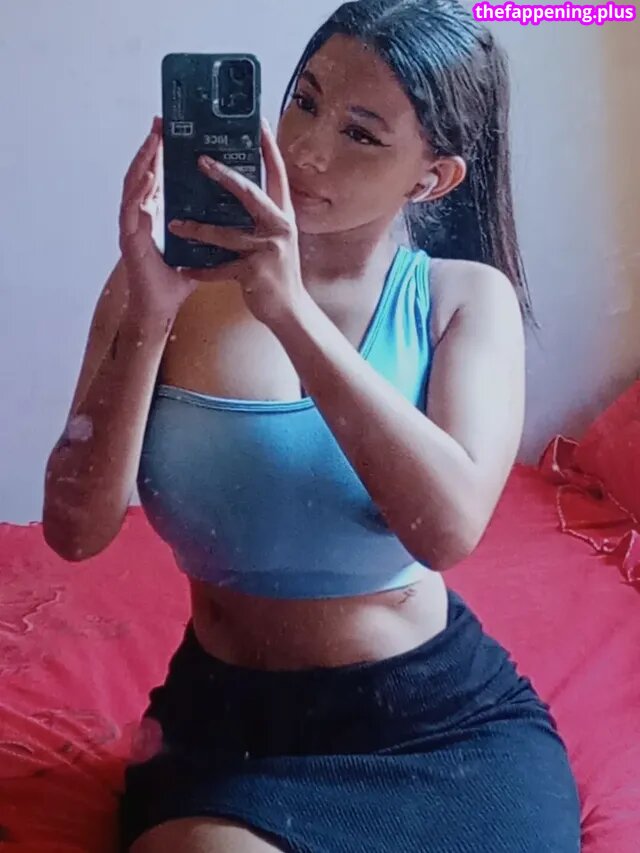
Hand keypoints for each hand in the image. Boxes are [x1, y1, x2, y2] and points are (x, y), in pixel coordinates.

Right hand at [119, 117, 197, 324]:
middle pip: (142, 175)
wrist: (159, 310)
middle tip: (159, 122)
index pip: (157, 177)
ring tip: (153, 141)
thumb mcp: (197, 248)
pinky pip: (132, 212)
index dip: (161, 153)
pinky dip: (139, 192)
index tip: (170, 130)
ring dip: (142, 162)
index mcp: (156, 216)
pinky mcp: (129, 241)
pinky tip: (147, 176)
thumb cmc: (174, 281)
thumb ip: (209, 230)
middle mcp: (141, 217)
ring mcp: (132, 228)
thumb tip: (235, 214)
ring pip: (133, 187)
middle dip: (150, 148)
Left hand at [167, 119, 306, 329]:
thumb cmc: (277, 274)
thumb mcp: (276, 240)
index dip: (268, 149)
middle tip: (199, 160)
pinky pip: (220, 268)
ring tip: (173, 223)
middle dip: (223, 176)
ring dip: (196, 229)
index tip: (257, 123)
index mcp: (283, 216)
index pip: (277, 175)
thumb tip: (243, 193)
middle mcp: (279, 228)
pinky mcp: (255, 273)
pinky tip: (184, 269)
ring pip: (225, 234)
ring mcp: (268, 250)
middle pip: (249, 194)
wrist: (290, 311)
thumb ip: (263, 218)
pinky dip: (200, 270)